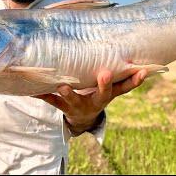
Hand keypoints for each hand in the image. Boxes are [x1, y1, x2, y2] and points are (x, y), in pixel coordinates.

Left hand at [33, 67, 147, 135]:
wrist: (83, 119)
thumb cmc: (97, 94)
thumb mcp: (110, 88)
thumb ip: (122, 75)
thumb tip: (138, 56)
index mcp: (109, 95)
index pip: (124, 87)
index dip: (135, 80)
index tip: (142, 71)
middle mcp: (96, 101)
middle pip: (102, 95)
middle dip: (103, 85)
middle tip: (104, 74)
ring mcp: (79, 105)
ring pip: (74, 100)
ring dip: (69, 93)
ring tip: (63, 86)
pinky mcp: (63, 107)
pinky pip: (52, 102)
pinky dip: (42, 96)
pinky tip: (32, 92)